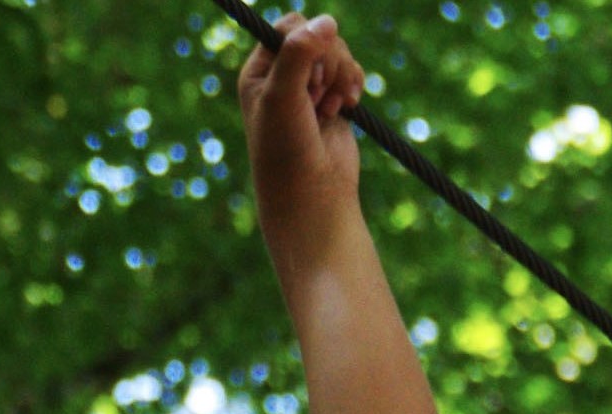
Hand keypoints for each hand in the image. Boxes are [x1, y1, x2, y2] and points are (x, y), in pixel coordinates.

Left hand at [239, 13, 367, 253]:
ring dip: (341, 76)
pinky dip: (353, 84)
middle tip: (315, 98)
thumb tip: (327, 20)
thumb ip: (299, 53)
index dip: (306, 44)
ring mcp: (308, 89)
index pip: (290, 26)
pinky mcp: (331, 100)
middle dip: (327, 62)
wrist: (312, 195)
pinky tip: (346, 106)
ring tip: (329, 109)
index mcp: (258, 73)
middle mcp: (281, 78)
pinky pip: (351, 70)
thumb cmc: (287, 150)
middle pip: (319, 35)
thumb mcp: (283, 97)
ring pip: (338, 51)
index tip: (305, 80)